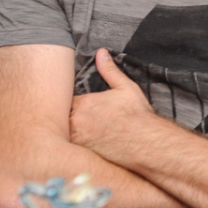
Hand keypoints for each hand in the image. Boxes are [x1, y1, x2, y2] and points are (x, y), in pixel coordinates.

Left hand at [69, 48, 154, 162]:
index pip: (64, 100)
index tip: (77, 106)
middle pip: (61, 118)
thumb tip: (101, 53)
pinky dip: (73, 148)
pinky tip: (86, 145)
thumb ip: (110, 70)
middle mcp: (75, 121)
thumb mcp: (126, 88)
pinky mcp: (81, 155)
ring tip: (82, 133)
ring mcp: (76, 139)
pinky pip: (70, 150)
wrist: (146, 142)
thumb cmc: (137, 115)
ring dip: (67, 133)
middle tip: (79, 121)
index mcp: (83, 103)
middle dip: (66, 118)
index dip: (70, 103)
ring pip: (63, 134)